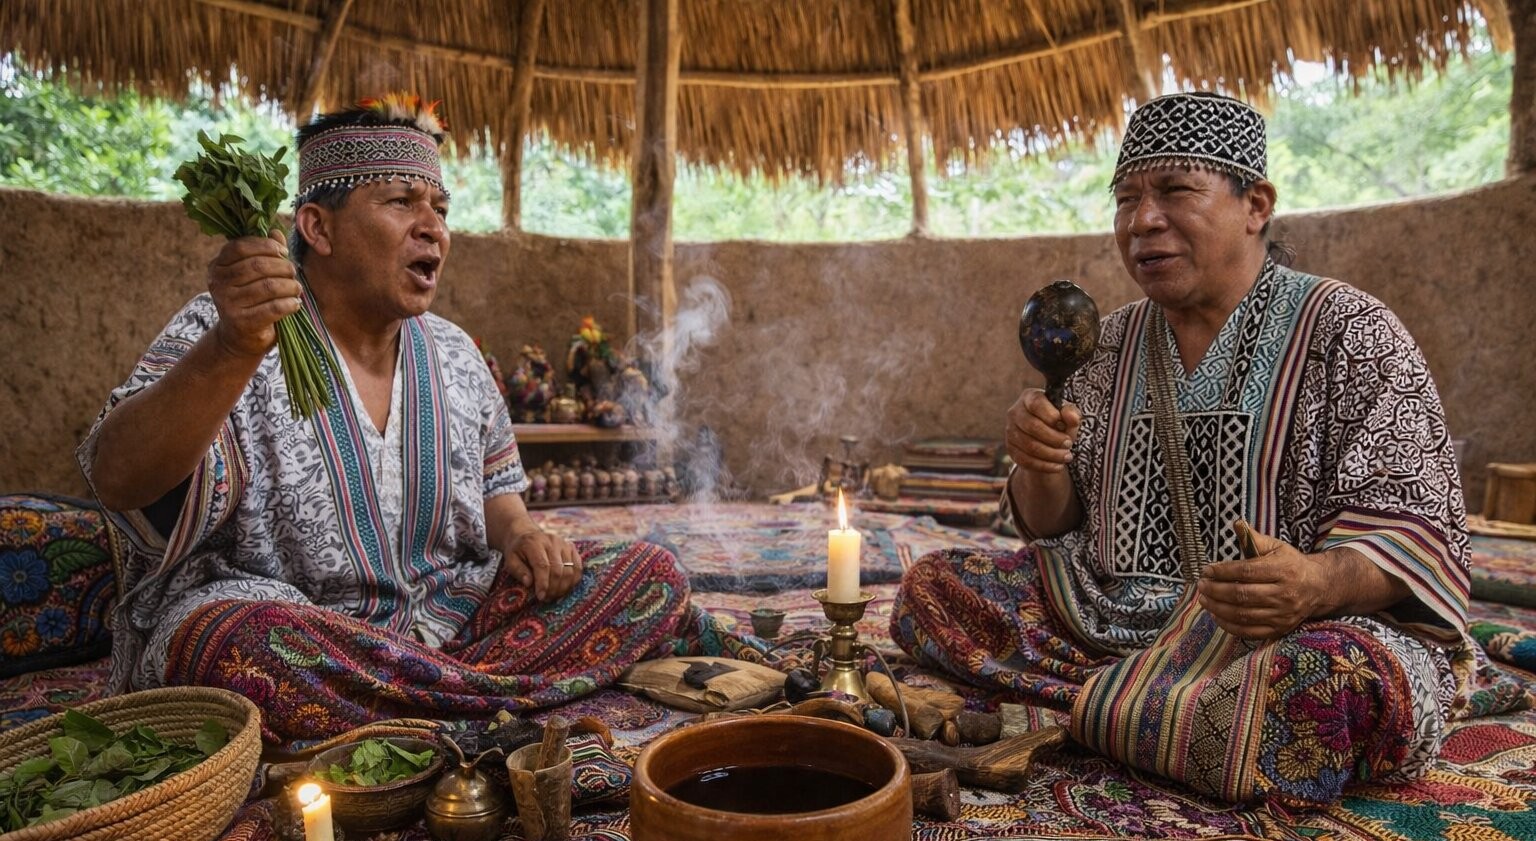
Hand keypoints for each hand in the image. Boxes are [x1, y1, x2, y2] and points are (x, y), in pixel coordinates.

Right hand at [208, 229, 300, 358]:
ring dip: (290, 286)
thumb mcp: (253, 274)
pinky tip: (295, 304)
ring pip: (269, 286)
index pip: (241, 246)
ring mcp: (227, 303)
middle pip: (258, 265)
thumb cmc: (250, 300)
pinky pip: (274, 307)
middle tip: (293, 273)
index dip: (266, 246)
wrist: (240, 338)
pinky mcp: (241, 322)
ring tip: (296, 289)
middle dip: (283, 267)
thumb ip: (264, 252)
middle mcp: (218, 283)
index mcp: (218, 266)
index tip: (283, 252)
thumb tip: (276, 232)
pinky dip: (290, 304)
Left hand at [503, 528, 582, 601]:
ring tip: (554, 596)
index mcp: (534, 543)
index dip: (543, 583)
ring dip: (563, 587)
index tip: (540, 597)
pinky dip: (573, 581)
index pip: (542, 565)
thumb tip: (529, 583)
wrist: (527, 536)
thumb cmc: (518, 551)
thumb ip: (518, 571)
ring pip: (570, 570)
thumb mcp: (510, 560)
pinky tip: (564, 588)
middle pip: (558, 570)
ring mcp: (564, 544)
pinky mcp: (571, 548)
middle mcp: (552, 542)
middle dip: (553, 588)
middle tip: (546, 599)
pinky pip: (578, 567)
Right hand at [1005, 388, 1081, 473]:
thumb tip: (1070, 416)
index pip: (1036, 404)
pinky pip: (1026, 460)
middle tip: (1069, 444)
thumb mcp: (1069, 418)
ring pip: (1029, 445)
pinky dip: (1044, 465)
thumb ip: (1072, 414)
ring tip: (1067, 456)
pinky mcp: (1011, 449)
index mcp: (1029, 397)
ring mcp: (1010, 431)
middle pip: (1032, 426)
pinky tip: (1058, 466)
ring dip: (1051, 454)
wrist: (1047, 442)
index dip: (1051, 415)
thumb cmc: (1059, 424)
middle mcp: (1015, 412)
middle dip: (1054, 438)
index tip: (1064, 425)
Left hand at [1196, 529, 1325, 639]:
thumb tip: (1236, 523)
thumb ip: (1254, 538)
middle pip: (1242, 595)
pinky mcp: (1280, 628)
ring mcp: (1282, 614)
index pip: (1246, 572)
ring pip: (1243, 615)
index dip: (1222, 572)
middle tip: (1201, 585)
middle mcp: (1284, 594)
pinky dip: (1229, 625)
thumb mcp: (1276, 547)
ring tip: (1204, 599)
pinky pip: (1250, 632)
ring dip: (1218, 608)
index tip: (1206, 570)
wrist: (1319, 587)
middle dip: (1216, 590)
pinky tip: (1216, 615)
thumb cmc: (1291, 564)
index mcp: (1283, 570)